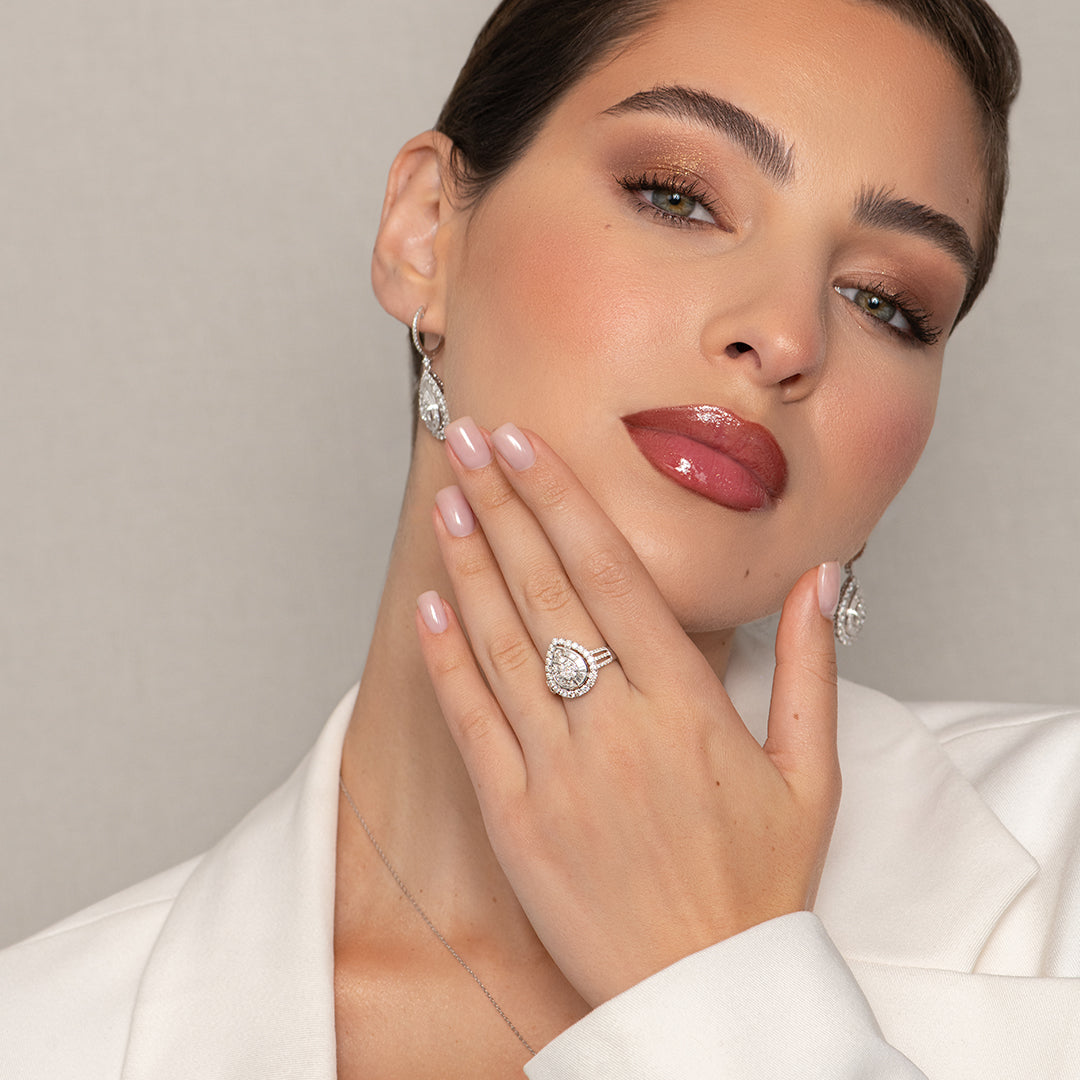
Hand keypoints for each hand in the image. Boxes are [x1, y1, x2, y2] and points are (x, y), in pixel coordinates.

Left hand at [416, 417, 841, 1006]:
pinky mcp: (514, 818)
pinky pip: (471, 722)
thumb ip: (813, 667)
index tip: (526, 445)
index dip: (561, 500)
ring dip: (468, 564)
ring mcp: (556, 770)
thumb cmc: (759, 888)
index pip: (611, 573)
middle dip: (503, 504)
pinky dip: (446, 659)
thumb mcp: (812, 776)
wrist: (706, 997)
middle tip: (469, 438)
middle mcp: (614, 725)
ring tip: (447, 498)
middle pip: (547, 589)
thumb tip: (821, 578)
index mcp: (685, 705)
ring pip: (501, 643)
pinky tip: (427, 605)